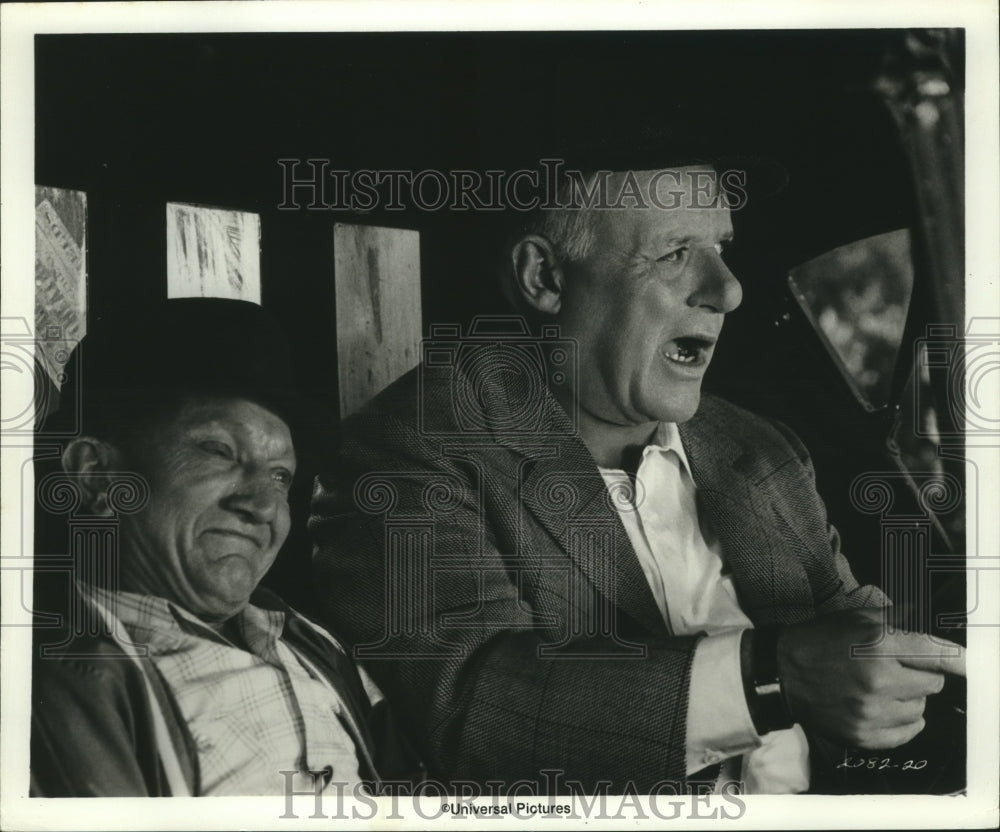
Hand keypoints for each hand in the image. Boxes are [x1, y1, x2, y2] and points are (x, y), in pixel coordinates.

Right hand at [777, 607, 964, 748]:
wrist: (781, 673)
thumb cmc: (819, 641)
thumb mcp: (856, 618)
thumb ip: (898, 618)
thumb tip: (929, 618)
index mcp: (877, 644)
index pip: (938, 655)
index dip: (959, 660)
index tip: (972, 664)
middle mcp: (877, 679)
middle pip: (934, 684)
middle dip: (921, 674)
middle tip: (896, 668)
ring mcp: (870, 711)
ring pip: (921, 709)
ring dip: (908, 698)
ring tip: (880, 688)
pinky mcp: (864, 735)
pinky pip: (909, 731)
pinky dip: (901, 720)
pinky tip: (880, 707)